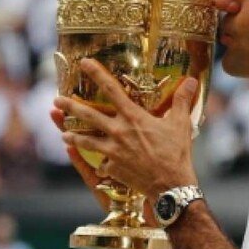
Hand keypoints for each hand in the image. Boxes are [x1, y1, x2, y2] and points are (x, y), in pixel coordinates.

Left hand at [53, 58, 199, 198]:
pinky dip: (100, 164)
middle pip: (88, 115)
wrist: (170, 186)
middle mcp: (118, 131)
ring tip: (63, 135)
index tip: (84, 63)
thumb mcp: (181, 124)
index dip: (96, 73)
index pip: (111, 89)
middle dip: (70, 106)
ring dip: (73, 137)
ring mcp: (112, 151)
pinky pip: (101, 165)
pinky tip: (97, 165)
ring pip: (85, 141)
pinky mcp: (112, 168)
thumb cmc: (176, 153)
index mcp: (133, 117)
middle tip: (56, 100)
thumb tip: (192, 80)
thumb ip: (182, 100)